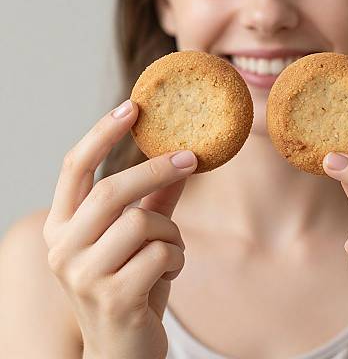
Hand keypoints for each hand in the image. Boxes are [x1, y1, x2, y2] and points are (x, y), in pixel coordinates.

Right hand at [43, 100, 196, 358]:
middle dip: (158, 169)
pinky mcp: (112, 297)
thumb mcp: (138, 236)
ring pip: (143, 222)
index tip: (132, 106)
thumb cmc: (130, 284)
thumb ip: (154, 198)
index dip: (101, 133)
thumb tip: (182, 156)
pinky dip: (177, 259)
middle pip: (112, 189)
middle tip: (191, 157)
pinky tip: (167, 277)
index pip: (74, 168)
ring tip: (169, 253)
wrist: (123, 353)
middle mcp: (62, 248)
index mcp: (62, 227)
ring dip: (171, 234)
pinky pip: (162, 253)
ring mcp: (83, 275)